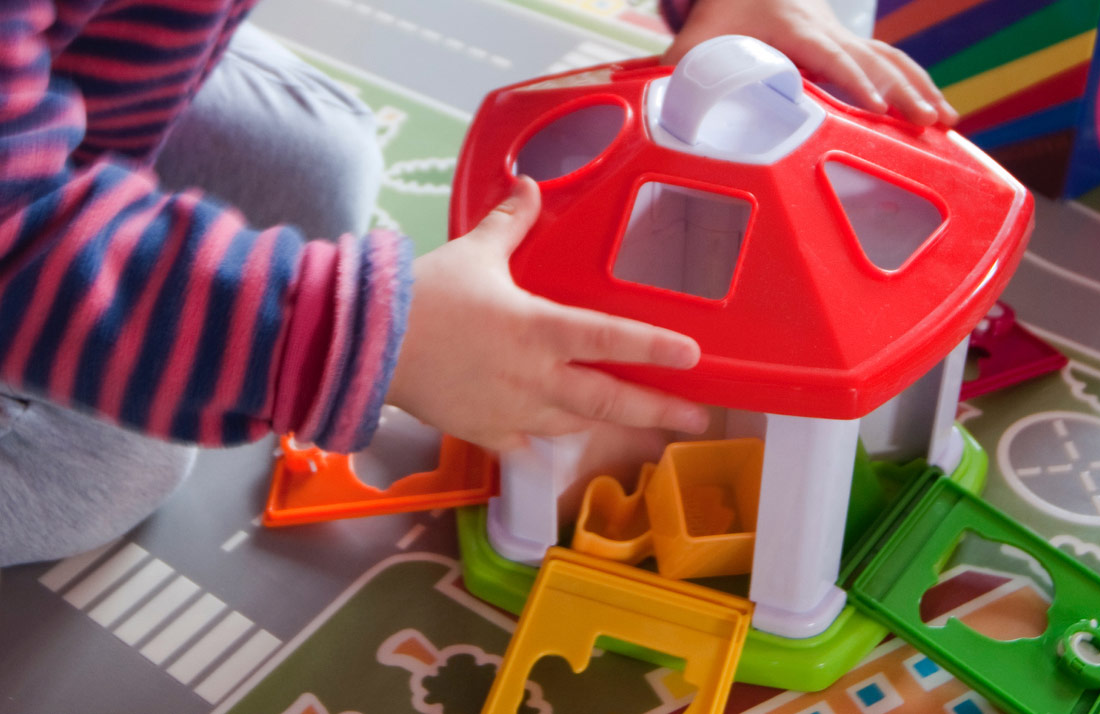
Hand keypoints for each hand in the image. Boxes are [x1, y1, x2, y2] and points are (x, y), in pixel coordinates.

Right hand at [386, 177, 710, 451]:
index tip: (695, 358)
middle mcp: (535, 376)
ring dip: (610, 423)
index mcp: (539, 328)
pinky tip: (564, 437)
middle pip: (609, 400)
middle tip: (698, 419)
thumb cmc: (424, 295)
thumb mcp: (475, 252)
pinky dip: (549, 438)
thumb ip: (512, 223)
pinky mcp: (486, 432)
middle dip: (658, 411)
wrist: (365, 345)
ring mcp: (512, 410)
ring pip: (576, 424)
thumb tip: (529, 186)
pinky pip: (529, 443)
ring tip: (642, 425)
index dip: (655, 349)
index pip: (610, 339)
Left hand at [661, 0, 957, 126]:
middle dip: (902, 94)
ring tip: (946, 124)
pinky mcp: (853, 44)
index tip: (874, 109)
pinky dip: (919, 86)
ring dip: (921, 91)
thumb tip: (657, 112)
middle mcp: (827, 31)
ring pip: (892, 61)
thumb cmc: (723, 11)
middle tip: (926, 127)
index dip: (853, 83)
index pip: (830, 58)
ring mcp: (845, 36)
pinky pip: (893, 63)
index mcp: (792, 29)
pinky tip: (940, 116)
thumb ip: (678, 73)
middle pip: (873, 62)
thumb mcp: (697, 40)